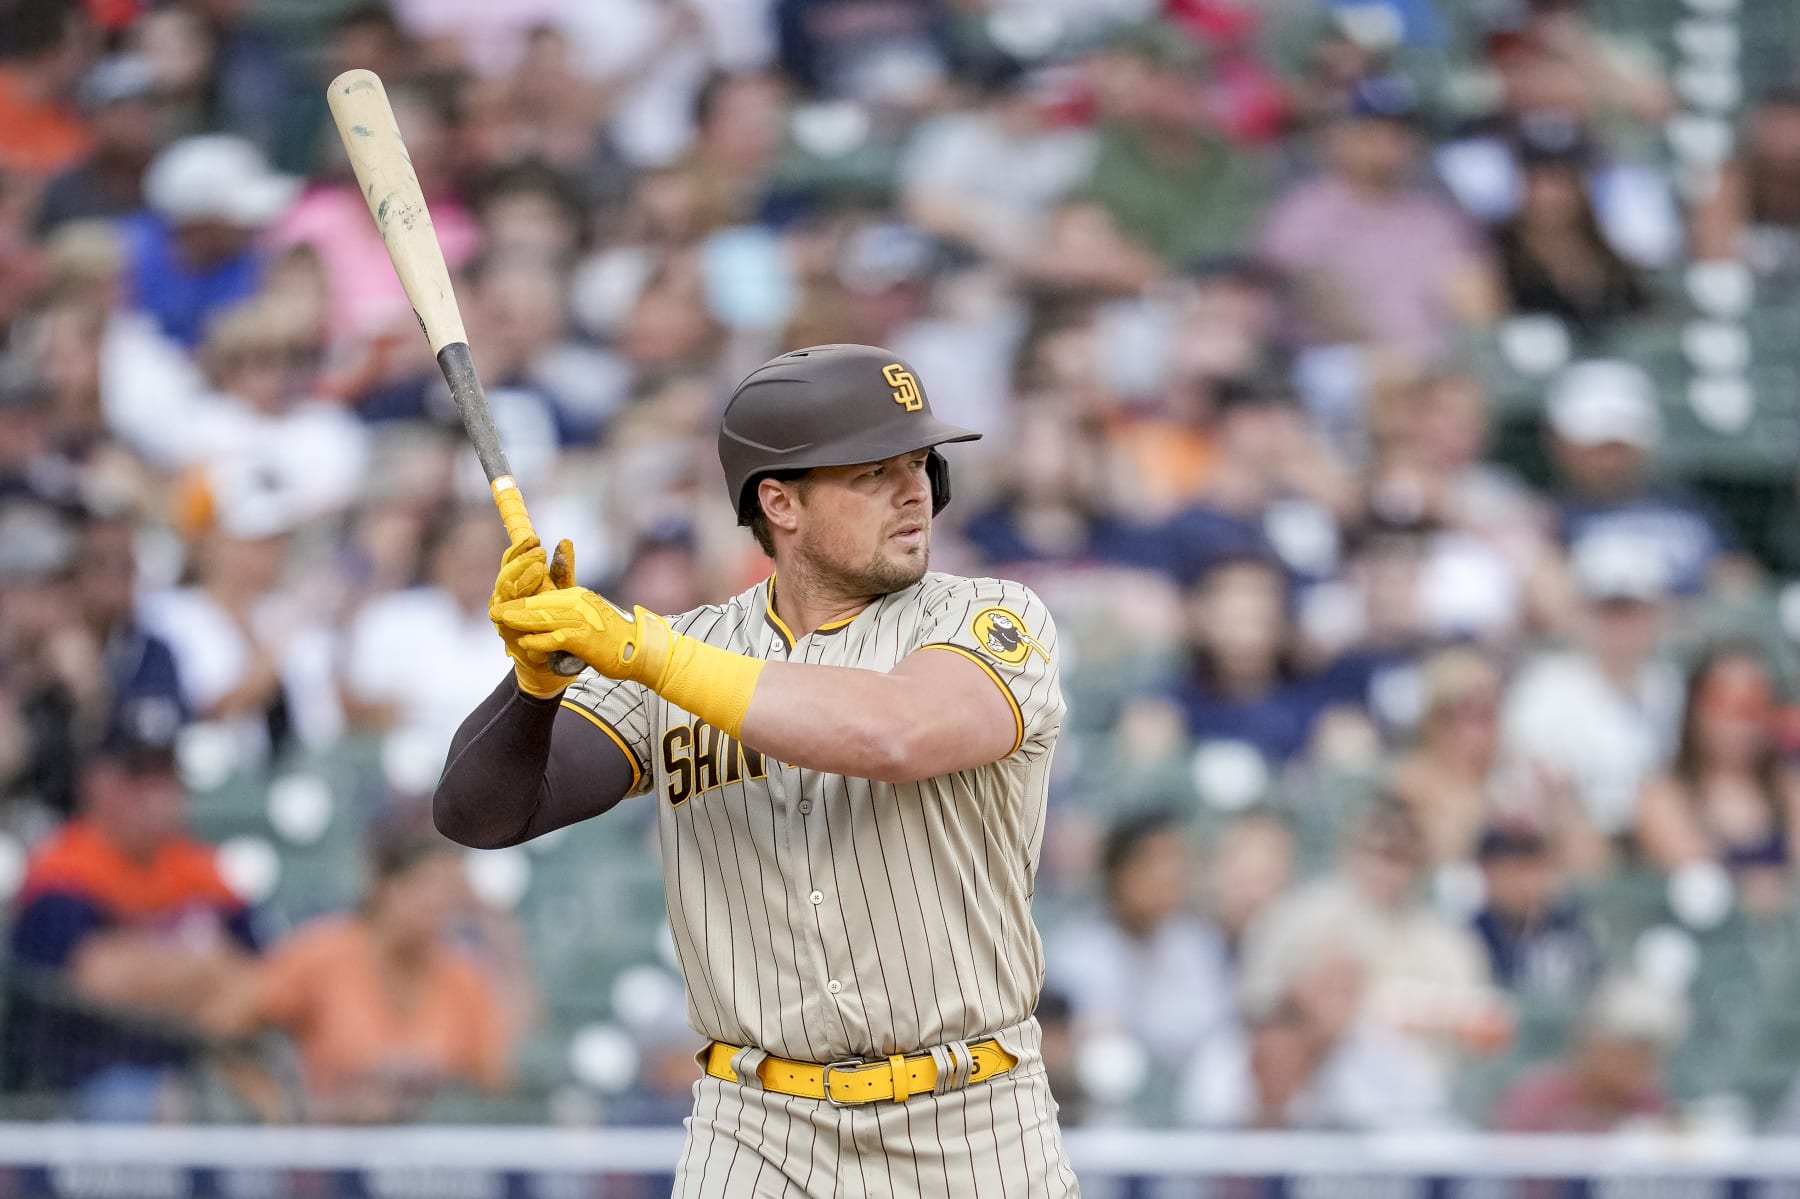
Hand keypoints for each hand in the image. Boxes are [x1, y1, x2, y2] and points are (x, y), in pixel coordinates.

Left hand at [490, 587, 673, 687]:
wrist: (640, 650)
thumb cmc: (614, 636)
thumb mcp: (590, 614)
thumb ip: (572, 606)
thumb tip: (554, 607)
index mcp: (578, 596)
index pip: (544, 596)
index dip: (522, 600)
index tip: (504, 605)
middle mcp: (578, 603)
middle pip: (540, 604)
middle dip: (515, 608)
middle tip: (495, 612)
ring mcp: (581, 619)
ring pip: (543, 618)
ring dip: (521, 621)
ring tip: (503, 622)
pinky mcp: (584, 637)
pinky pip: (555, 638)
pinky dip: (538, 641)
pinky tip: (525, 643)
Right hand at [491, 531, 576, 696]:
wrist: (559, 658)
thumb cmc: (558, 621)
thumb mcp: (564, 592)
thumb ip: (563, 570)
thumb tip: (566, 541)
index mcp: (518, 585)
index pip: (513, 561)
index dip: (520, 548)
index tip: (535, 537)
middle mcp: (508, 598)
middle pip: (505, 574)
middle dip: (521, 561)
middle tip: (538, 552)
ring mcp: (506, 617)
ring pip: (504, 593)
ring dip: (519, 580)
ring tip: (536, 569)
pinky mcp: (509, 634)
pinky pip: (508, 618)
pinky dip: (517, 608)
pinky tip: (526, 598)